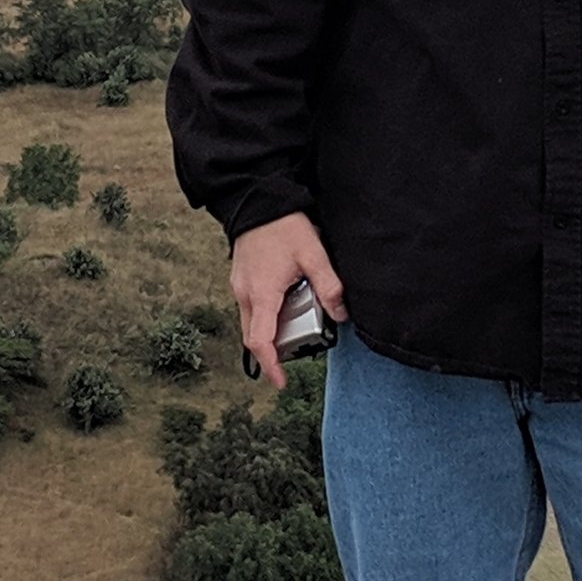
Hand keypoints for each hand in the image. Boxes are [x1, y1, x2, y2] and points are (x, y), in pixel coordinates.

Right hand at [229, 214, 345, 390]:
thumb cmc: (282, 225)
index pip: (260, 341)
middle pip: (254, 337)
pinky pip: (252, 308)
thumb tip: (341, 314)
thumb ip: (328, 285)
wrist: (257, 200)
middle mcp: (245, 294)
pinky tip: (286, 305)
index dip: (270, 365)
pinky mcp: (241, 279)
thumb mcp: (312, 253)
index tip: (281, 381)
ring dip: (272, 332)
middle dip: (274, 352)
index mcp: (261, 293)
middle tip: (296, 353)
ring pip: (252, 323)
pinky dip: (267, 316)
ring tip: (297, 325)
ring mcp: (240, 287)